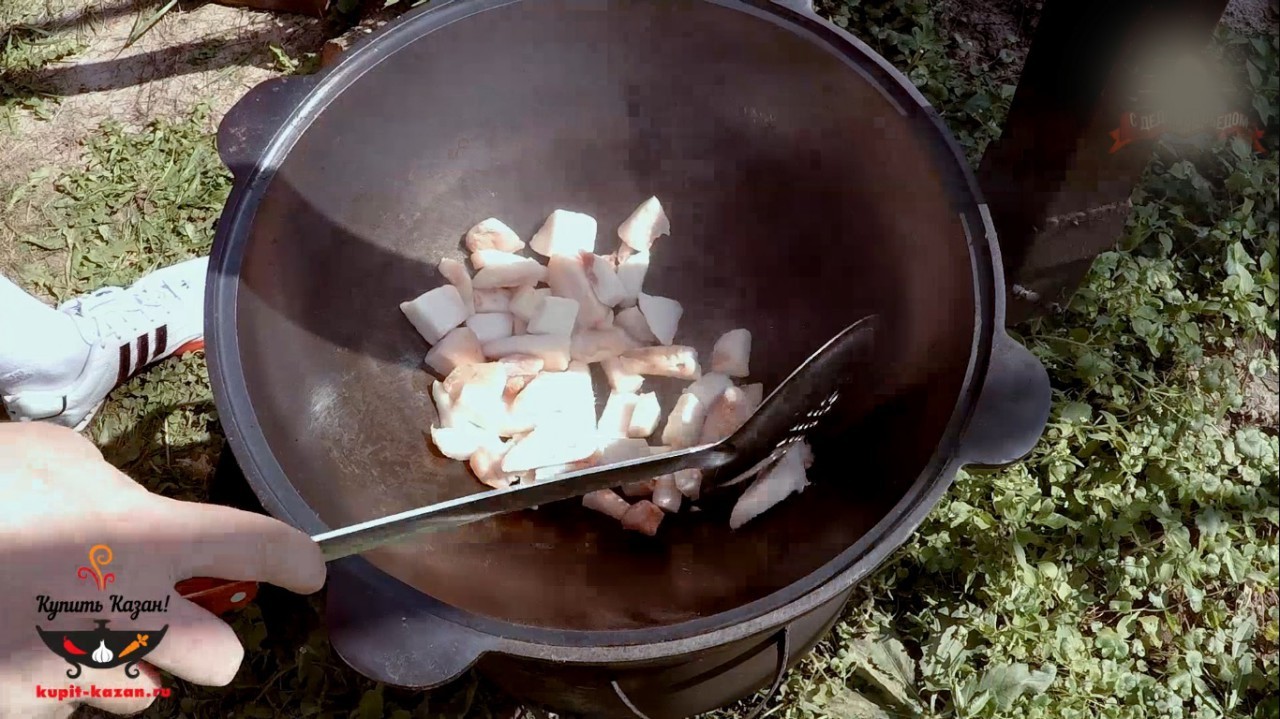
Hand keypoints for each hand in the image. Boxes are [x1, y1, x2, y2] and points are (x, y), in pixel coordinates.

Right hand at [0, 422, 325, 717]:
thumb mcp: (58, 462)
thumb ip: (109, 491)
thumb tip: (117, 507)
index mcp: (151, 535)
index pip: (258, 549)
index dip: (292, 560)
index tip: (307, 571)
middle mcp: (135, 609)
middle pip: (223, 661)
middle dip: (205, 650)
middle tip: (169, 628)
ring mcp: (81, 668)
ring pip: (142, 698)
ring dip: (118, 673)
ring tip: (63, 635)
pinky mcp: (28, 708)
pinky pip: (62, 710)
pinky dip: (45, 689)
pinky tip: (14, 651)